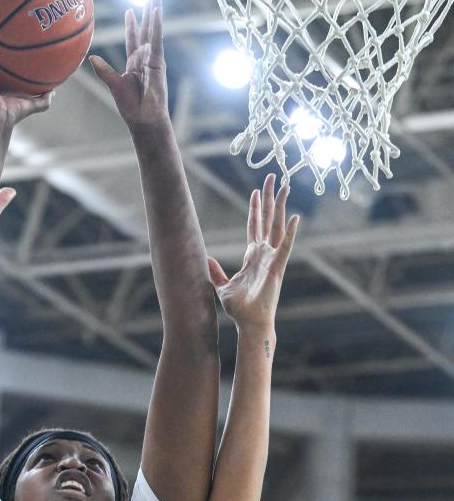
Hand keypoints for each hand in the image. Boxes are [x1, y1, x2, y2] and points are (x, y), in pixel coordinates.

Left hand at [88, 0, 167, 127]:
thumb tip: (92, 58)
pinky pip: (156, 39)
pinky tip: (157, 10)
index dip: (131, 24)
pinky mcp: (158, 62)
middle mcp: (145, 57)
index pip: (132, 39)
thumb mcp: (114, 85)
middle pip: (146, 28)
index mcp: (134, 63)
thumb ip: (104, 71)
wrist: (143, 119)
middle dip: (147, 9)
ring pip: (153, 28)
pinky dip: (157, 24)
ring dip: (154, 9)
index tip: (130, 10)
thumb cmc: (130, 107)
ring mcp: (153, 58)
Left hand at [209, 175, 297, 330]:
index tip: (256, 191)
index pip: (254, 226)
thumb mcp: (222, 286)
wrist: (250, 323)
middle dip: (269, 198)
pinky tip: (295, 217)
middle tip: (273, 177)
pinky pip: (285, 247)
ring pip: (277, 226)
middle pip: (268, 219)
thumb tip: (206, 259)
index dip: (255, 208)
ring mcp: (272, 259)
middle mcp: (264, 254)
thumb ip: (216, 271)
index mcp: (252, 256)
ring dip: (280, 206)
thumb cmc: (239, 309)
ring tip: (284, 186)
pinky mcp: (277, 268)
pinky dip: (290, 233)